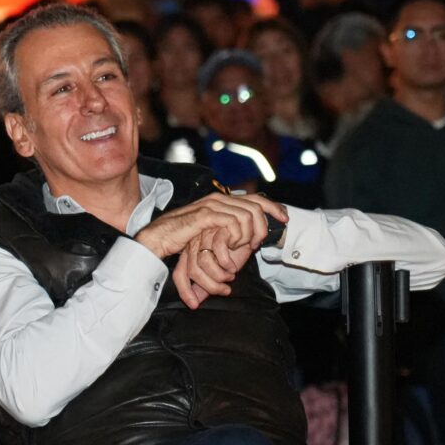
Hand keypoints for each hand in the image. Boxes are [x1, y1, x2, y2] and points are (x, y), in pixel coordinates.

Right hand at [135, 192, 286, 259]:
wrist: (160, 237)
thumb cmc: (182, 236)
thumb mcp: (210, 231)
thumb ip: (227, 227)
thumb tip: (248, 232)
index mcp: (221, 200)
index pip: (254, 198)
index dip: (273, 206)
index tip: (284, 218)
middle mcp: (219, 198)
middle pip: (256, 204)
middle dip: (266, 222)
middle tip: (263, 240)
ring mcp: (212, 205)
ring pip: (247, 214)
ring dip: (250, 233)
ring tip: (245, 246)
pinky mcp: (206, 215)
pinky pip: (233, 222)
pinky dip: (238, 235)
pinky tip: (233, 244)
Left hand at [171, 227, 254, 308]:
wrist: (249, 234)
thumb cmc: (233, 253)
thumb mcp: (218, 272)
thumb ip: (205, 286)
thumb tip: (194, 302)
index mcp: (190, 254)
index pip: (179, 274)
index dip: (185, 291)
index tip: (194, 305)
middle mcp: (194, 244)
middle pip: (194, 271)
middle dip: (211, 286)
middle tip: (226, 288)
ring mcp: (205, 235)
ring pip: (204, 261)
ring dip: (221, 274)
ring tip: (231, 274)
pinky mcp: (218, 228)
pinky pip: (218, 248)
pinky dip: (227, 261)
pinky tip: (233, 264)